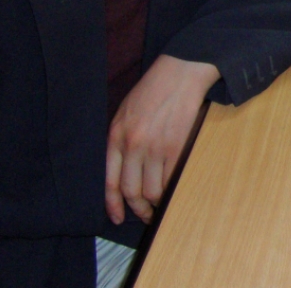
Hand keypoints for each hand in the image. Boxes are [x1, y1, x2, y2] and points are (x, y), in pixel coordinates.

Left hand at [105, 55, 219, 224]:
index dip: (113, 204)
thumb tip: (122, 169)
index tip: (117, 217)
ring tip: (160, 206)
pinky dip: (171, 190)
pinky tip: (173, 191)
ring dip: (155, 204)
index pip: (110, 181)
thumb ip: (120, 140)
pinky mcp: (176, 146)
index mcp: (116, 136)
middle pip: (131, 190)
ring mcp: (155, 147)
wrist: (180, 73)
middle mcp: (132, 145)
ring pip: (152, 190)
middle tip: (144, 214)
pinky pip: (170, 178)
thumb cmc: (153, 90)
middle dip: (138, 209)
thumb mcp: (125, 113)